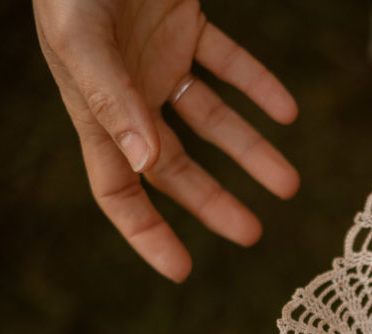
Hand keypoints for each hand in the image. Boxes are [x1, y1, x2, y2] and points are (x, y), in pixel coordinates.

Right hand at [33, 0, 299, 280]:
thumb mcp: (84, 41)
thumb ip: (111, 99)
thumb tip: (145, 162)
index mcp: (97, 110)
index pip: (117, 188)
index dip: (146, 233)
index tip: (182, 270)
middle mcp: (129, 93)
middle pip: (174, 165)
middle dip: (212, 202)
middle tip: (254, 233)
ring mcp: (158, 60)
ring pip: (211, 120)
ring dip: (249, 151)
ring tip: (288, 183)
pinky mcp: (185, 25)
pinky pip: (228, 64)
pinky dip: (258, 86)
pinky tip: (287, 112)